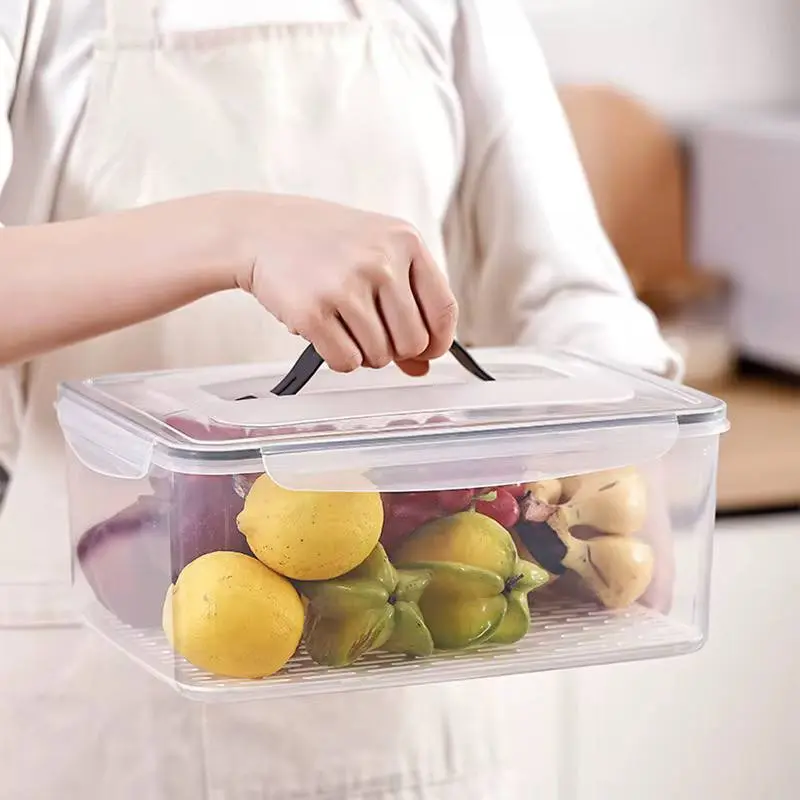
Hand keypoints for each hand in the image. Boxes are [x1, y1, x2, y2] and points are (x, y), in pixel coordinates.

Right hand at [230, 193, 457, 372]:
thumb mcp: (375, 257)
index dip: (438, 341)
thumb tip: (421, 366)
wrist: (262, 230)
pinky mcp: (313, 311)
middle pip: (412, 342)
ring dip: (363, 354)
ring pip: (379, 357)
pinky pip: (346, 362)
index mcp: (405, 241)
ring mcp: (346, 285)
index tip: (427, 352)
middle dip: (394, 350)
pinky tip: (326, 333)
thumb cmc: (324, 244)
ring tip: (343, 326)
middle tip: (371, 335)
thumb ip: (405, 307)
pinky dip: (338, 358)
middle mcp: (380, 261)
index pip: (444, 309)